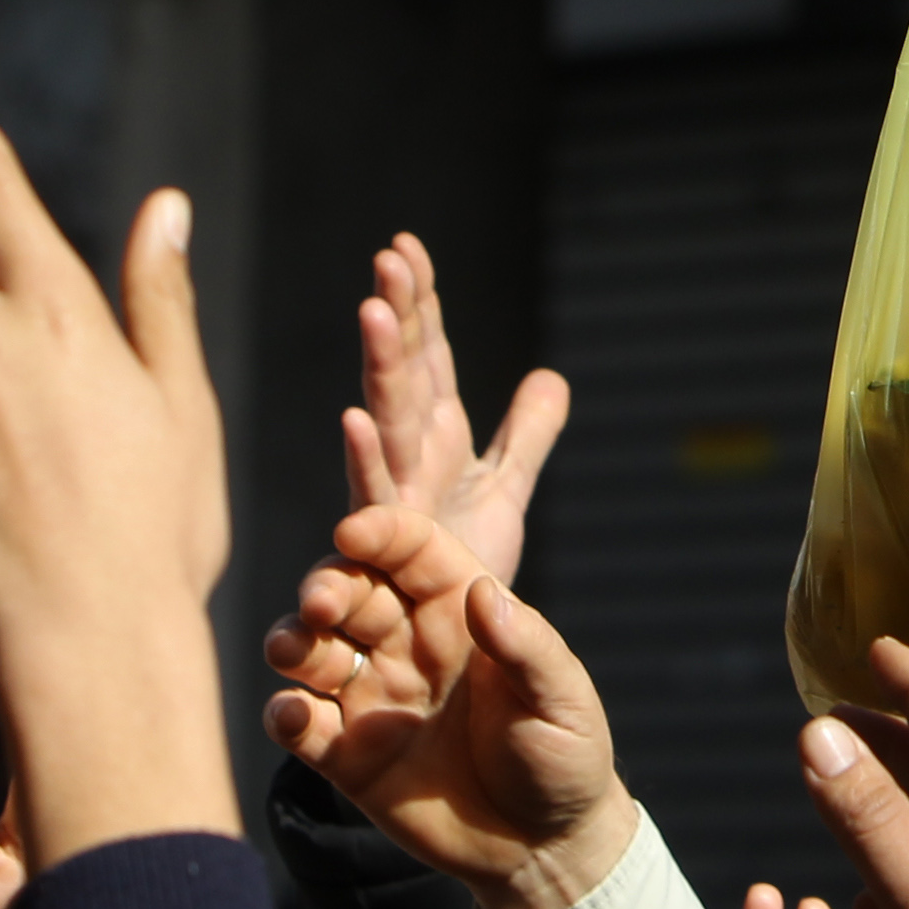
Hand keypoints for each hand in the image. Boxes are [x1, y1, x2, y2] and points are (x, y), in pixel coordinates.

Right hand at [264, 506, 632, 908]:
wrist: (543, 847)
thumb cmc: (565, 759)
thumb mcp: (562, 699)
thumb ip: (525, 647)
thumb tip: (482, 592)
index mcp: (463, 613)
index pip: (413, 552)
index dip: (380, 533)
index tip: (352, 531)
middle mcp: (411, 645)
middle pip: (351, 592)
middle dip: (327, 587)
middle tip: (321, 604)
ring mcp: (375, 697)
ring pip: (312, 650)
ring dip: (292, 641)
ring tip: (293, 650)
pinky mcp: (348, 755)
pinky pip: (300, 723)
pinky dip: (284, 714)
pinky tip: (294, 716)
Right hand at [341, 233, 568, 585]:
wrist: (448, 663)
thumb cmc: (458, 577)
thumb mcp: (503, 496)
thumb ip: (524, 437)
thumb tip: (551, 376)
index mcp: (432, 444)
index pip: (427, 360)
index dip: (418, 305)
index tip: (407, 245)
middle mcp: (406, 464)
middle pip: (404, 378)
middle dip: (396, 316)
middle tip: (391, 256)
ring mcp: (393, 504)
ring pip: (387, 424)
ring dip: (382, 368)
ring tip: (376, 310)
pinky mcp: (385, 549)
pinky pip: (372, 501)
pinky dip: (364, 462)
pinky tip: (356, 421)